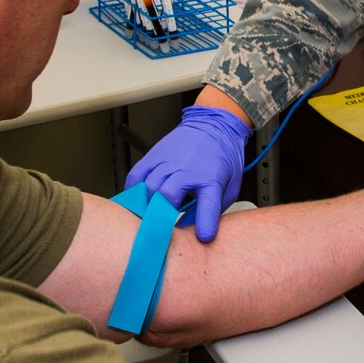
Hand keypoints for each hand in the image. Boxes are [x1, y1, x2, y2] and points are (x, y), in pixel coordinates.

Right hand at [125, 105, 252, 241]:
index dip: (205, 222)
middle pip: (166, 196)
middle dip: (161, 217)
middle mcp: (188, 169)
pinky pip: (136, 177)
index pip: (208, 204)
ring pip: (148, 188)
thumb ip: (211, 211)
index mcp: (211, 179)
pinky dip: (134, 191)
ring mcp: (168, 161)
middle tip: (160, 231)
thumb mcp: (228, 188)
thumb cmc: (222, 160)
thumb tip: (189, 231)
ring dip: (147, 206)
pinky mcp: (153, 155)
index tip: (202, 236)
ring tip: (148, 217)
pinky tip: (140, 200)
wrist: (214, 126)